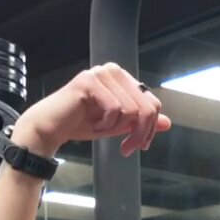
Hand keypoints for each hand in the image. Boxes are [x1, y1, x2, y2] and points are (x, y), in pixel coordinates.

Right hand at [13, 63, 169, 157]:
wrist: (51, 128)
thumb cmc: (81, 123)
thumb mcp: (118, 125)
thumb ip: (141, 122)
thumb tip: (167, 123)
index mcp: (123, 78)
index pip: (153, 103)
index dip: (150, 128)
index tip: (139, 145)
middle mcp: (114, 71)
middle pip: (147, 106)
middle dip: (140, 133)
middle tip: (127, 148)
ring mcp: (101, 73)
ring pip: (132, 109)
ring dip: (117, 128)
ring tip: (101, 128)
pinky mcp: (90, 81)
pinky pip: (114, 108)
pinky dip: (106, 124)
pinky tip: (93, 123)